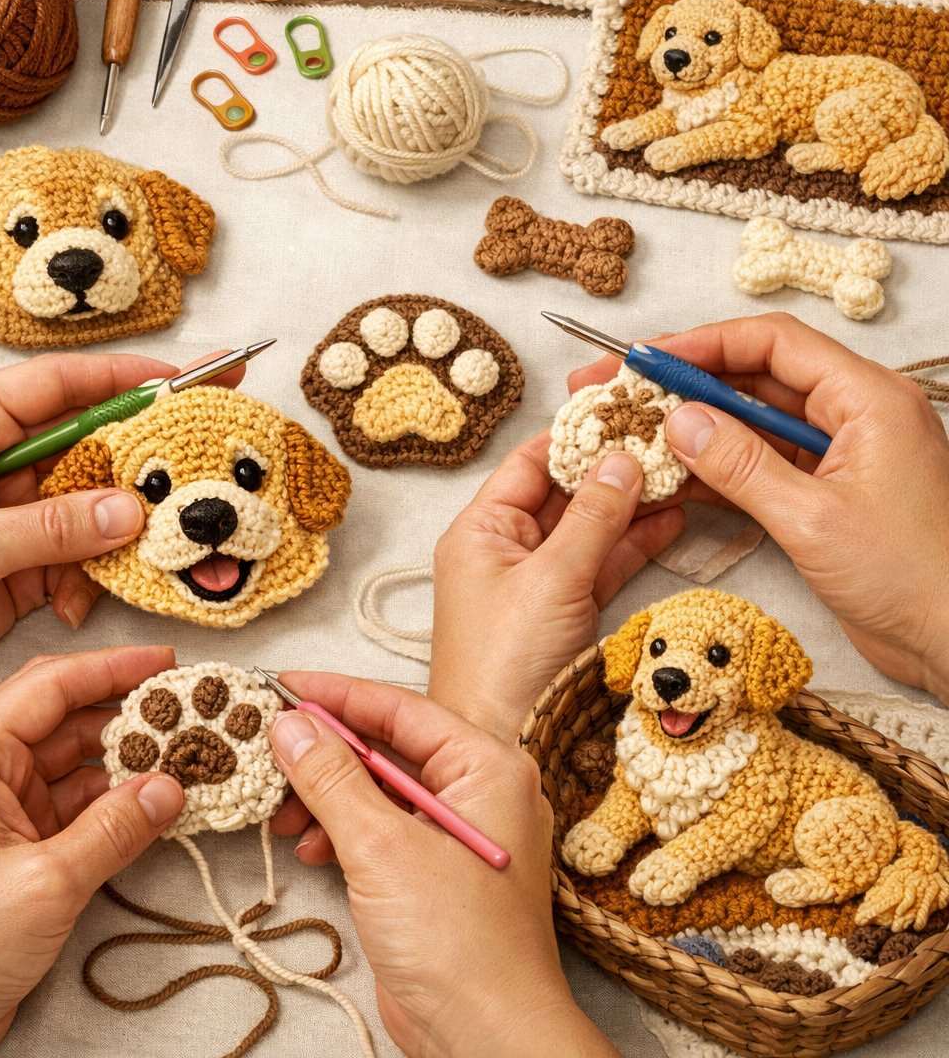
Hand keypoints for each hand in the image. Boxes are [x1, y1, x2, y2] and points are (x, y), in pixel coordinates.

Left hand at [0, 351, 241, 685]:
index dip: (126, 379)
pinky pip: (75, 560)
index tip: (187, 379)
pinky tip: (82, 599)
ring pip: (90, 507)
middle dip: (141, 457)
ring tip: (159, 538)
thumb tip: (127, 511)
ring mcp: (6, 518)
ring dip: (121, 529)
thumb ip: (50, 526)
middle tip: (204, 450)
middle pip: (86, 443)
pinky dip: (90, 579)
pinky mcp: (13, 569)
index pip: (61, 385)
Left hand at [0, 646, 183, 1056]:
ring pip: (76, 765)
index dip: (110, 667)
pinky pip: (76, 808)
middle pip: (66, 720)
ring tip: (184, 759)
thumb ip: (114, 830)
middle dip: (128, 716)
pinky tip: (156, 804)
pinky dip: (117, 804)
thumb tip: (170, 788)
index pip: (49, 686)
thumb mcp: (44, 885)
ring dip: (128, 763)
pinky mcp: (16, 849)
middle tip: (188, 714)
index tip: (164, 663)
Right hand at [269, 675, 617, 1057]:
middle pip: (388, 746)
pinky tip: (310, 846)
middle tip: (269, 749)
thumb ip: (333, 778)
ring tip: (282, 810)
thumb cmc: (458, 941)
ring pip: (379, 790)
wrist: (487, 1037)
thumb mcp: (382, 847)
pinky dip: (342, 832)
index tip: (283, 683)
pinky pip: (382, 830)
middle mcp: (478, 791)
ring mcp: (457, 834)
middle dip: (326, 752)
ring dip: (327, 795)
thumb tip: (291, 724)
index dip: (337, 694)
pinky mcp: (436, 874)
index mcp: (487, 765)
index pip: (401, 707)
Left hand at [427, 431, 683, 740]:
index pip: (530, 462)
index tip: (620, 409)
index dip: (574, 434)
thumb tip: (622, 460)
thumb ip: (592, 518)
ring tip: (680, 471)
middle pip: (562, 491)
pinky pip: (601, 564)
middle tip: (662, 437)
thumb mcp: (551, 580)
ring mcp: (535, 582)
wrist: (504, 750)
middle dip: (612, 467)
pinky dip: (634, 543)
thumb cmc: (504, 666)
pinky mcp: (563, 613)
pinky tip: (670, 519)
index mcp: (480, 530)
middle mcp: (504, 550)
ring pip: (588, 528)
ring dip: (630, 504)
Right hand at [568, 313, 948, 702]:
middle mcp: (854, 415)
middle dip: (688, 382)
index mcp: (868, 398)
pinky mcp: (826, 495)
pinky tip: (669, 473)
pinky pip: (762, 465)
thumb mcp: (814, 520)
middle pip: (757, 376)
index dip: (706, 344)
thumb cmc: (913, 578)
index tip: (648, 358)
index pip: (775, 342)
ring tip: (633, 428)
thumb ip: (742, 466)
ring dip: (697, 427)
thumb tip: (679, 421)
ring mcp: (839, 455)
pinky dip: (718, 469)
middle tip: (623, 389)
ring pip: (754, 422)